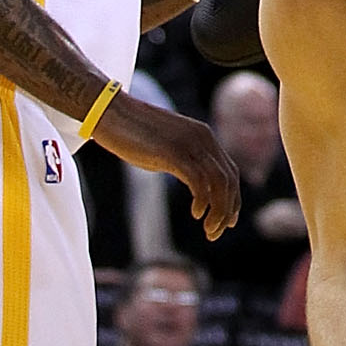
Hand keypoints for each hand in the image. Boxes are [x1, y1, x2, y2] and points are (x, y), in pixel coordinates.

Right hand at [93, 91, 240, 236]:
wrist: (112, 111)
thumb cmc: (136, 132)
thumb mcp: (167, 145)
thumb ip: (183, 159)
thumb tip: (191, 179)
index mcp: (204, 136)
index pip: (230, 172)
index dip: (233, 199)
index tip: (228, 221)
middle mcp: (202, 138)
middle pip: (229, 179)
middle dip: (227, 210)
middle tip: (215, 233)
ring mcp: (189, 144)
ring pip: (217, 182)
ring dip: (218, 210)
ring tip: (209, 230)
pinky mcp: (173, 152)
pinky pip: (198, 179)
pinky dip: (202, 199)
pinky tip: (196, 213)